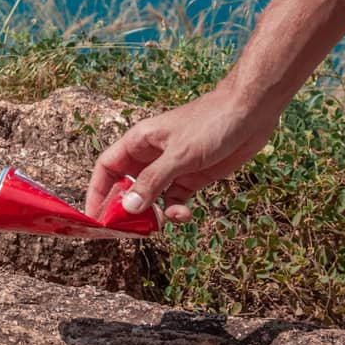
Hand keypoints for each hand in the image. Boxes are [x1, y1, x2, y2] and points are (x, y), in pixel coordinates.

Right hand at [85, 85, 281, 222]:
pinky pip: (175, 199)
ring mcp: (172, 168)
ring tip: (157, 227)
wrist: (250, 113)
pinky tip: (185, 215)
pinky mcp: (192, 177)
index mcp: (139, 143)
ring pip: (151, 197)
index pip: (107, 168)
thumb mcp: (179, 155)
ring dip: (152, 213)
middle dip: (125, 208)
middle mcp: (151, 156)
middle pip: (127, 186)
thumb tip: (128, 207)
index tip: (94, 216)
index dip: (97, 191)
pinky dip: (176, 211)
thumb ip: (152, 182)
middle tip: (125, 231)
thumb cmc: (210, 123)